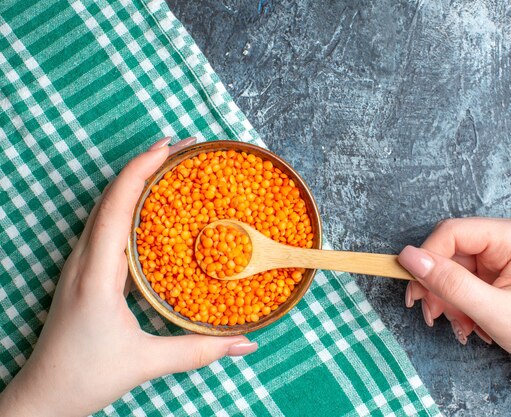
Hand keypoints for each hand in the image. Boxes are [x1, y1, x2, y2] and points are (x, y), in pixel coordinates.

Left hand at [0, 138, 257, 416]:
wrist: (43, 396)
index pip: (116, 205)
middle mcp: (84, 259)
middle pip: (110, 196)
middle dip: (144, 166)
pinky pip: (105, 226)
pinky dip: (127, 205)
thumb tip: (245, 342)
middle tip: (181, 149)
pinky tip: (150, 209)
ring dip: (134, 181)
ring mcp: (80, 264)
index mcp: (97, 272)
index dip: (142, 169)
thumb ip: (199, 351)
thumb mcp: (146, 362)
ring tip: (169, 169)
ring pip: (105, 208)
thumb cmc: (85, 376)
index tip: (172, 146)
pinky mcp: (84, 272)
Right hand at [399, 218, 510, 416]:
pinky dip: (463, 305)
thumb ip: (448, 281)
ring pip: (457, 270)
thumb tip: (408, 257)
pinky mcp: (505, 273)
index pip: (452, 232)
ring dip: (451, 300)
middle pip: (453, 252)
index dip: (427, 259)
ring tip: (460, 328)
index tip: (413, 291)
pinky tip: (472, 326)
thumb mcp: (491, 309)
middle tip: (432, 315)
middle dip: (440, 286)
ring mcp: (508, 256)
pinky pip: (469, 282)